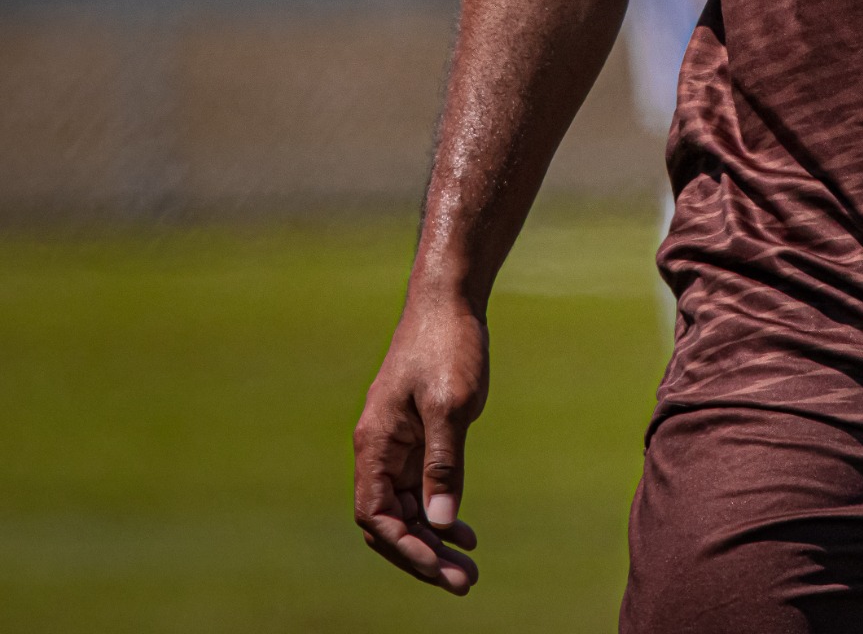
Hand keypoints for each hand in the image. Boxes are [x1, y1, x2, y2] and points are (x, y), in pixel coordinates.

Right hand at [353, 295, 488, 593]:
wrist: (450, 300)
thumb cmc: (447, 345)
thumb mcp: (451, 405)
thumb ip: (444, 464)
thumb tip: (439, 524)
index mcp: (375, 445)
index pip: (378, 517)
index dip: (406, 548)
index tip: (442, 569)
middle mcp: (379, 449)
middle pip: (390, 521)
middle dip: (422, 554)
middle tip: (464, 582)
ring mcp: (397, 443)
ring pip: (406, 508)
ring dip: (432, 538)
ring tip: (468, 565)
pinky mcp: (417, 435)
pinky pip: (421, 487)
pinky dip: (439, 511)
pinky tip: (462, 531)